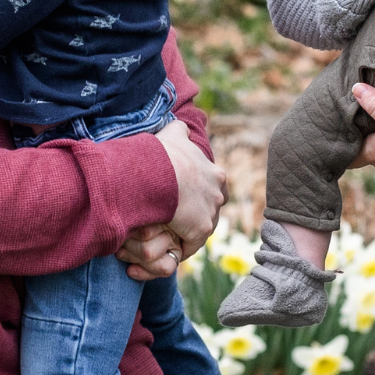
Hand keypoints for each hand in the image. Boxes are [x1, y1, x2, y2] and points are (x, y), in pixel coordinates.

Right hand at [154, 115, 224, 256]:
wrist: (156, 172)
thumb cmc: (162, 154)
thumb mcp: (173, 134)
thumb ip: (180, 130)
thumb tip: (183, 127)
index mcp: (215, 173)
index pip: (214, 187)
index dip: (200, 192)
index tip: (186, 196)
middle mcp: (218, 193)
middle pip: (211, 209)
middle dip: (197, 214)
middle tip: (177, 218)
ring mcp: (211, 212)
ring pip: (201, 227)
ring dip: (187, 231)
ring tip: (168, 236)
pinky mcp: (201, 229)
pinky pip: (190, 244)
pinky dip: (178, 247)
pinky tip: (164, 247)